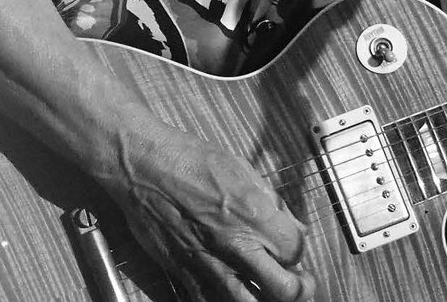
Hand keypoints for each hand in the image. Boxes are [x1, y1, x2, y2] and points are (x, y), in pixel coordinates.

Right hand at [104, 119, 314, 301]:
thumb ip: (271, 203)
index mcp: (255, 214)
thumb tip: (293, 226)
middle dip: (298, 290)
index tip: (296, 252)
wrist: (146, 166)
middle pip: (284, 291)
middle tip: (299, 285)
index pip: (296, 252)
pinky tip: (234, 293)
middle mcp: (236, 246)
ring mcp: (209, 265)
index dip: (300, 254)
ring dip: (264, 301)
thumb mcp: (243, 169)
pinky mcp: (185, 275)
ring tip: (268, 293)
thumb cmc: (192, 159)